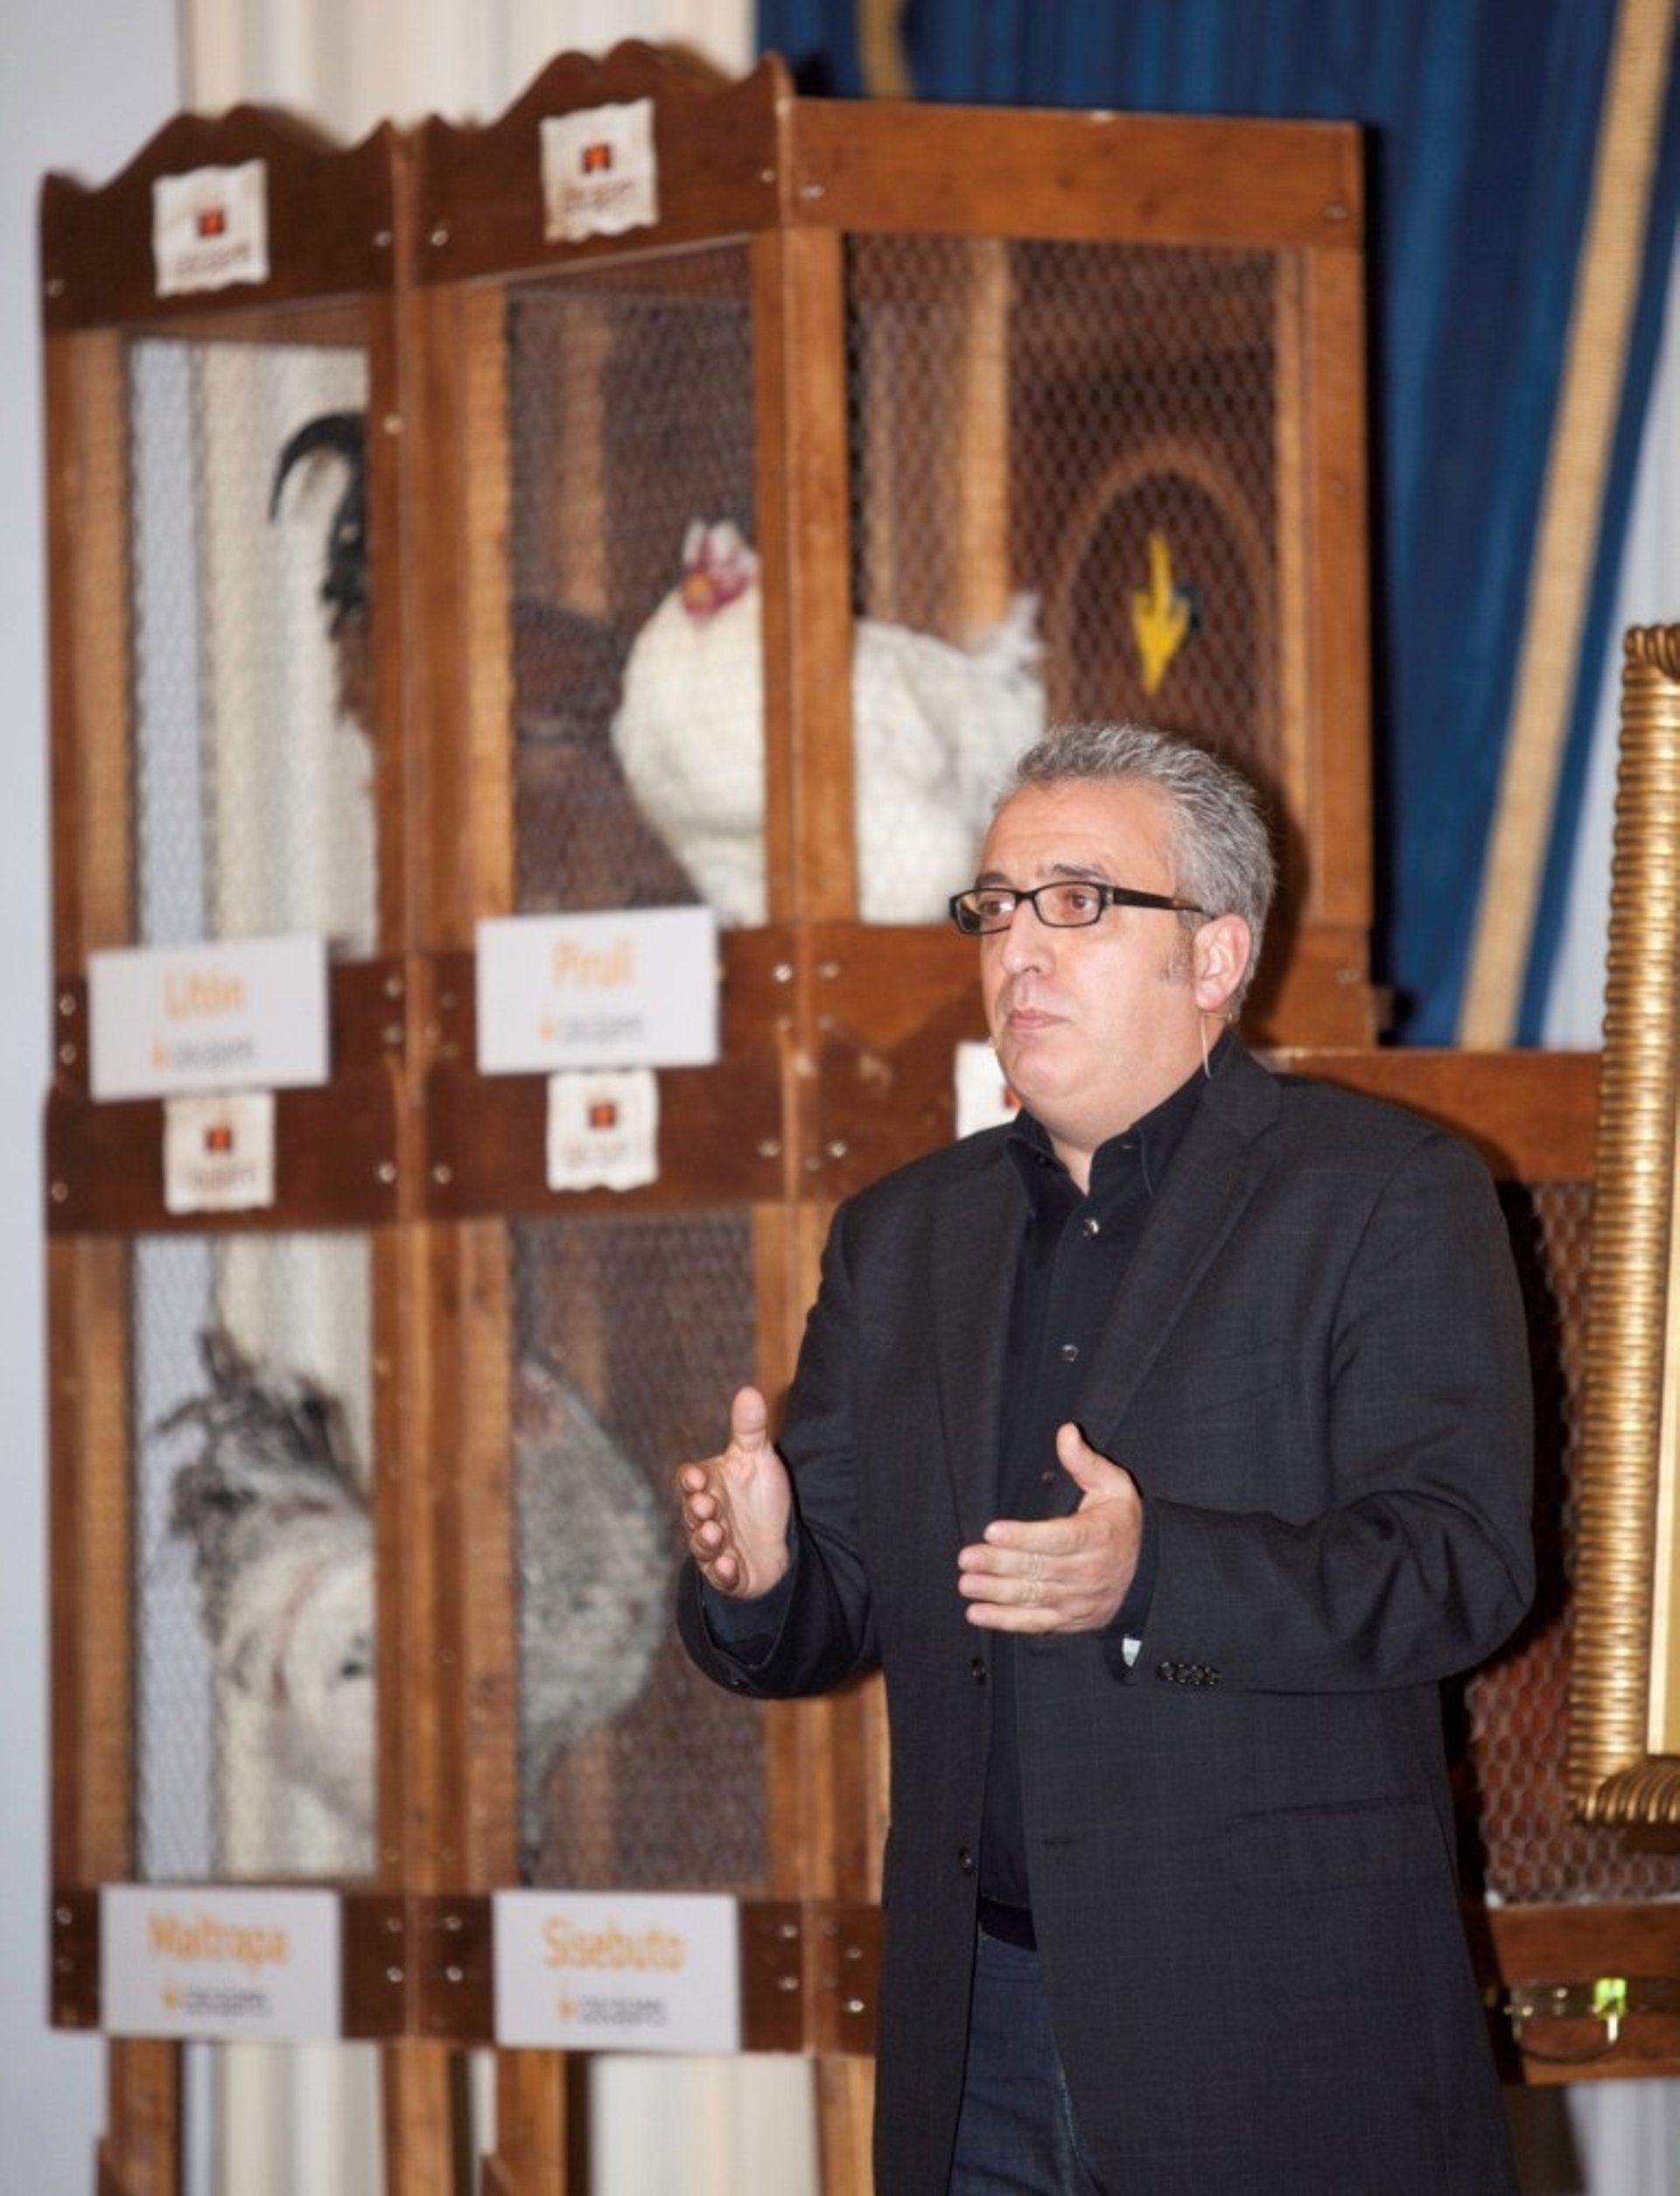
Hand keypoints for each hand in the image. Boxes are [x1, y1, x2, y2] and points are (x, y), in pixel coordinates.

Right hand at [675, 1386, 792, 1599]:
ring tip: (716, 1534)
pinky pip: (721, 1575)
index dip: (692, 1479)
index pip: (691, 1480)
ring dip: (707, 1540)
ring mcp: (715, 1547)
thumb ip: (750, 1429)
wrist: (775, 1541)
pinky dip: (724, 1571)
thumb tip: (749, 1391)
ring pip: (703, 1544)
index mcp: (708, 1486)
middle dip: (698, 1510)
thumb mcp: (758, 1459)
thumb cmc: (758, 1496)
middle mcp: (706, 1516)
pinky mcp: (729, 1574)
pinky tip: (730, 1564)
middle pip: (693, 1513)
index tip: (698, 1475)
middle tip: (707, 1505)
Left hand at [957, 1423, 1141, 1632]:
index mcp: (1098, 1536)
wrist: (1149, 1574)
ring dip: (997, 1592)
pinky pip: (1035, 1622)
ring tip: (967, 1583)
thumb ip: (1086, 1462)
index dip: (1025, 1537)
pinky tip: (977, 1614)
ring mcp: (1077, 1599)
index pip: (1059, 1537)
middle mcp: (1088, 1571)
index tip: (993, 1531)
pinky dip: (1005, 1621)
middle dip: (1000, 1564)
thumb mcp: (1114, 1487)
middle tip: (967, 1558)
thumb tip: (1065, 1432)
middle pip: (1039, 1568)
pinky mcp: (1068, 1618)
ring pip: (1033, 1596)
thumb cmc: (1122, 1523)